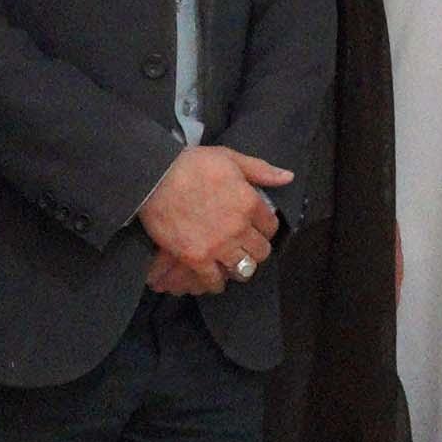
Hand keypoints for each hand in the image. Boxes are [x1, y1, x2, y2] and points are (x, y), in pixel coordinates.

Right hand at [138, 141, 290, 288]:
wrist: (154, 177)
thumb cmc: (190, 164)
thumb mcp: (230, 158)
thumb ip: (261, 170)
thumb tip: (287, 177)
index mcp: (250, 203)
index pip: (271, 226)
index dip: (264, 228)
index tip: (256, 228)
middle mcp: (239, 228)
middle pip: (261, 251)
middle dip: (255, 249)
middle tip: (245, 247)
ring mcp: (218, 245)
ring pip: (243, 268)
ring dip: (239, 267)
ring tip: (232, 264)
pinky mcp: (195, 258)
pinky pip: (213, 280)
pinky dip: (215, 283)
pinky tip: (215, 281)